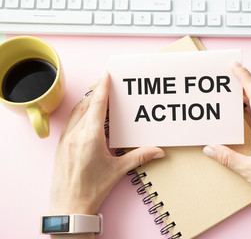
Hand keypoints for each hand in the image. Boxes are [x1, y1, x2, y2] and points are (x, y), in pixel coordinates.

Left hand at [49, 72, 164, 215]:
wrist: (68, 207)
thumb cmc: (91, 190)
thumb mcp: (118, 171)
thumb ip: (139, 157)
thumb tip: (158, 151)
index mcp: (90, 137)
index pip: (96, 105)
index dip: (102, 88)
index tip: (106, 75)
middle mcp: (75, 134)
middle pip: (85, 105)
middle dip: (96, 92)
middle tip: (105, 83)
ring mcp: (65, 140)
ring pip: (76, 112)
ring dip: (86, 102)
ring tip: (96, 96)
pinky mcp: (60, 146)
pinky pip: (70, 122)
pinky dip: (79, 114)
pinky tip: (85, 117)